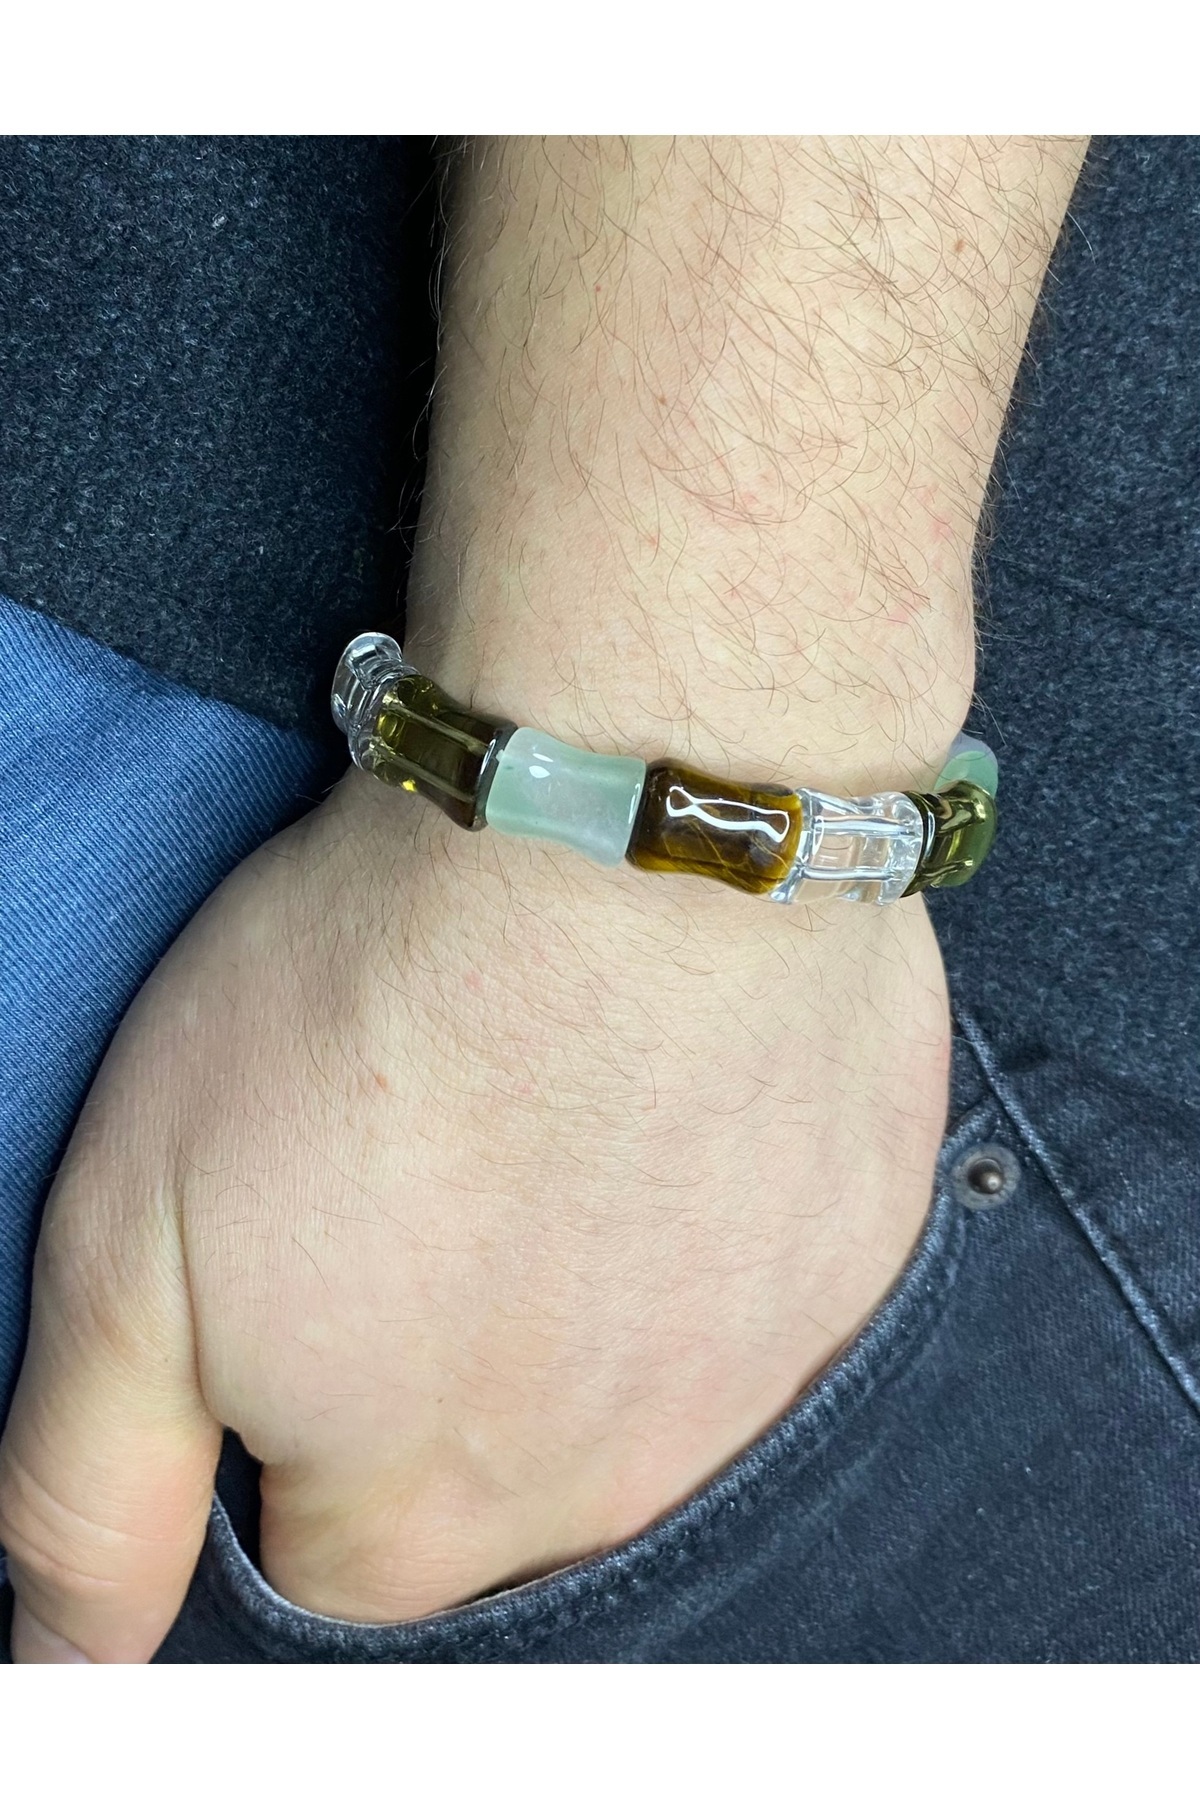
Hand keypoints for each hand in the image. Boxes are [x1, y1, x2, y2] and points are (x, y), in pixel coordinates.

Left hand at [0, 763, 950, 1659]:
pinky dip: (698, 1216)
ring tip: (538, 1123)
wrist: (626, 839)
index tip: (295, 1259)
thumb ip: (92, 1491)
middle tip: (417, 1171)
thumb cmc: (365, 1016)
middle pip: (486, 1484)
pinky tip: (664, 1100)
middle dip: (432, 1363)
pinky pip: (754, 1285)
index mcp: (417, 1519)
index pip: (318, 1556)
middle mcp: (604, 1494)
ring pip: (630, 1386)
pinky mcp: (850, 1256)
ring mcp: (754, 1377)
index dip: (280, 1407)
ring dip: (577, 1291)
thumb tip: (75, 1667)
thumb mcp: (129, 1250)